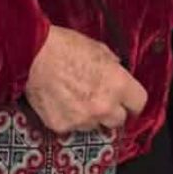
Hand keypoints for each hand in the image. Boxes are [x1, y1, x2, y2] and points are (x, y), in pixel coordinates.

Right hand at [24, 25, 146, 133]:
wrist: (33, 55)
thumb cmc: (65, 46)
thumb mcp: (99, 49)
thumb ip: (112, 66)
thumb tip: (116, 72)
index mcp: (118, 85)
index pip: (139, 103)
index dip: (132, 101)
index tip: (127, 101)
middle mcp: (104, 107)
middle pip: (119, 121)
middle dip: (112, 112)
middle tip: (100, 100)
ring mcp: (83, 120)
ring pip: (94, 126)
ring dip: (90, 117)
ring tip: (75, 99)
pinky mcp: (62, 127)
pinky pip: (72, 127)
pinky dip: (68, 118)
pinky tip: (59, 103)